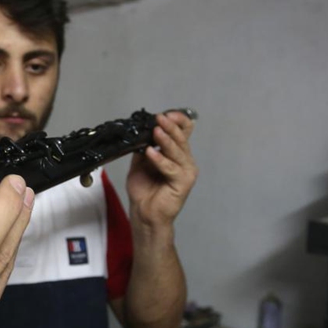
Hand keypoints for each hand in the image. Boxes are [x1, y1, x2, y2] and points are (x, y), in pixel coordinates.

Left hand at [126, 111, 197, 227]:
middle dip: (170, 126)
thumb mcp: (140, 163)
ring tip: (156, 130)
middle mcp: (185, 161)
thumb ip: (144, 147)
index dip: (177, 121)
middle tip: (159, 118)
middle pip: (181, 139)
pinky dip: (160, 159)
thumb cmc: (144, 190)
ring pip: (177, 151)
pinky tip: (150, 152)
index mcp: (177, 154)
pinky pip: (171, 168)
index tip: (165, 114)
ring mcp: (186, 171)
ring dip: (166, 140)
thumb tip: (142, 131)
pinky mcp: (183, 182)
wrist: (144, 213)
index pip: (184, 132)